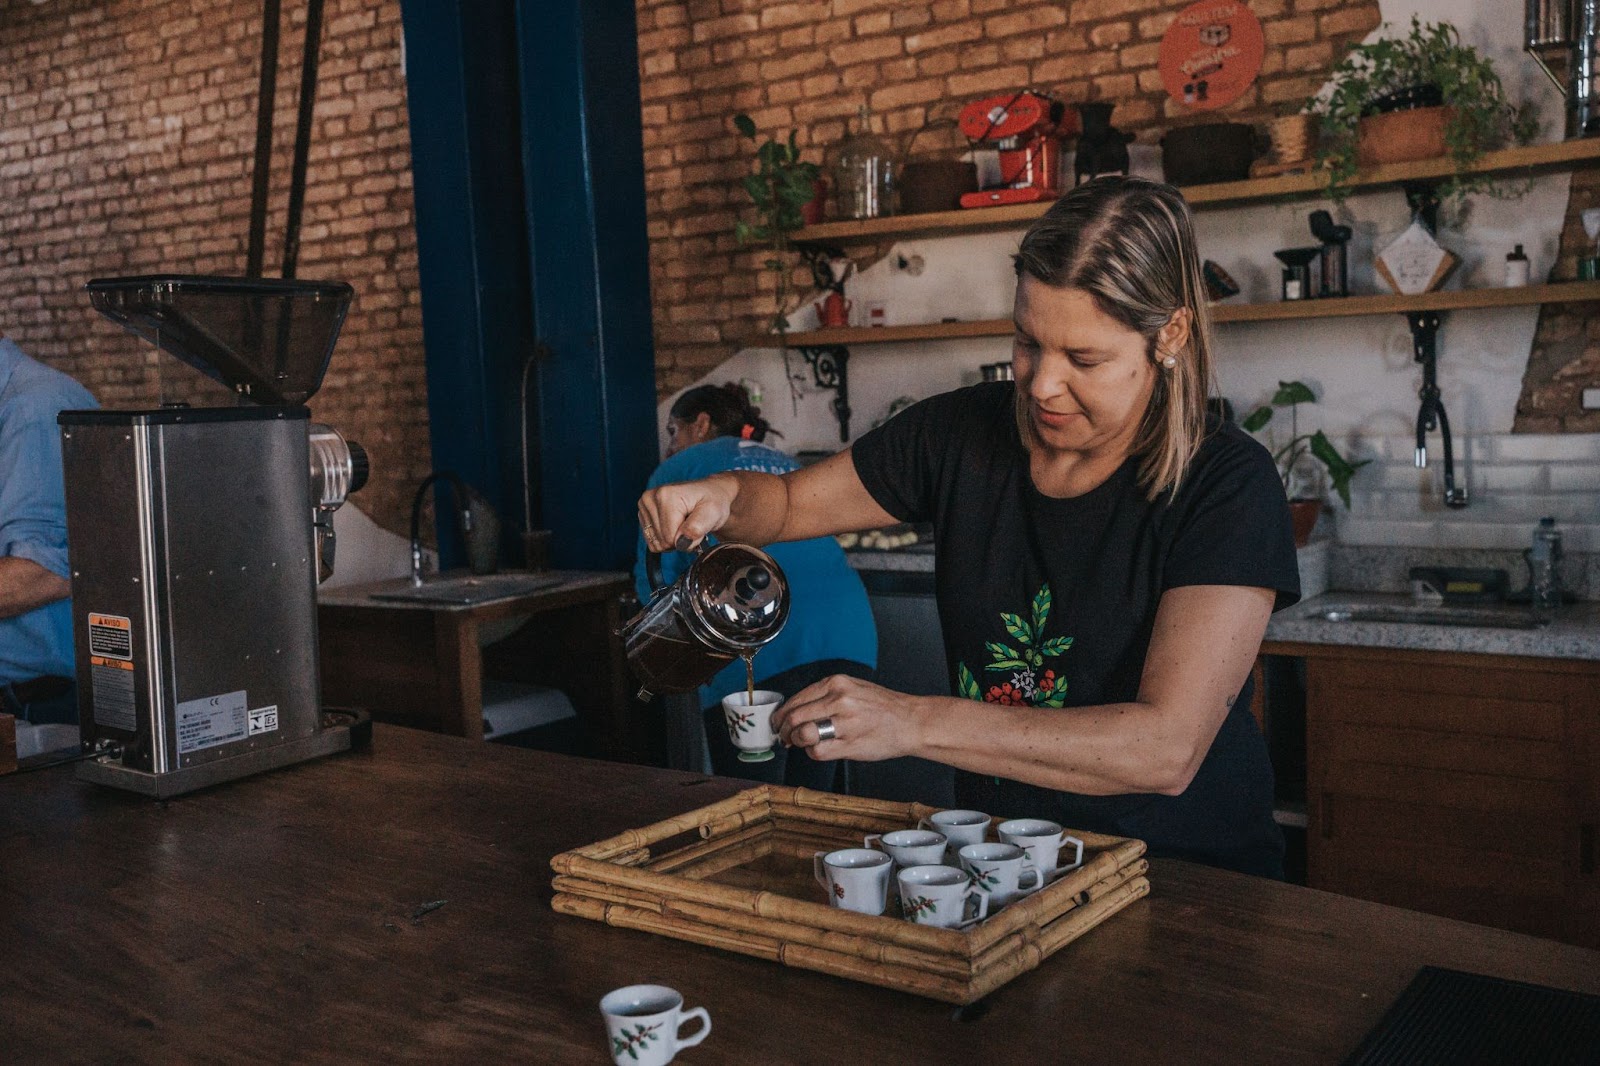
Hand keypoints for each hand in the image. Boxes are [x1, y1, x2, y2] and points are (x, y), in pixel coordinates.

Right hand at [638, 475, 737, 553]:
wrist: (709, 494)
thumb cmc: (712, 502)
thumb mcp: (712, 513)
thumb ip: (697, 528)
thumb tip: (681, 542)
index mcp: (666, 495)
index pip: (669, 538)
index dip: (687, 539)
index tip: (697, 527)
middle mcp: (650, 497)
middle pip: (662, 541)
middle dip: (679, 539)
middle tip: (692, 525)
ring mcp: (645, 505)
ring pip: (656, 543)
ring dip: (673, 539)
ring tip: (685, 524)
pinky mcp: (643, 513)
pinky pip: (652, 541)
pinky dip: (665, 538)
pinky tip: (675, 525)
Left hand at [773, 674, 924, 762]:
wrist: (911, 721)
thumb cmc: (883, 707)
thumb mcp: (853, 687)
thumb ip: (826, 695)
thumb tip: (797, 709)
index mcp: (837, 683)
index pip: (796, 699)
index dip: (783, 714)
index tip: (779, 722)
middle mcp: (839, 700)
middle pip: (794, 717)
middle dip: (784, 730)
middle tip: (784, 737)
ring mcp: (844, 723)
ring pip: (803, 734)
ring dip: (797, 742)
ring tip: (802, 743)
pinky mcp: (849, 744)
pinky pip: (818, 752)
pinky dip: (813, 753)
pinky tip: (821, 749)